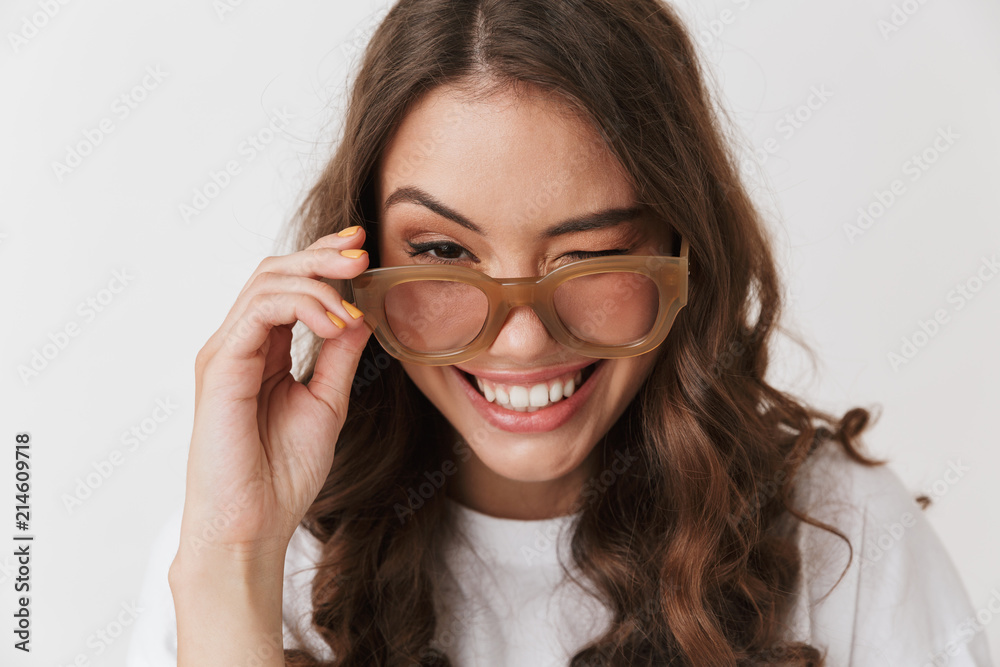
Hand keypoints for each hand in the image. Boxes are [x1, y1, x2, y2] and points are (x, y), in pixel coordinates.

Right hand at [176, 226, 371, 562]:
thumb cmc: (281, 475)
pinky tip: (334, 324)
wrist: (251, 525)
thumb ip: (339, 356)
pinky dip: (301, 307)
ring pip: (266, 283)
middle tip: (363, 254)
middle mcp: (239, 344)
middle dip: (322, 257)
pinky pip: (259, 312)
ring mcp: (226, 352)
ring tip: (353, 302)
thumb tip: (363, 315)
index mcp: (262, 351)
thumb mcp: (326, 402)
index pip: (289, 286)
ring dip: (317, 280)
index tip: (363, 248)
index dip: (324, 261)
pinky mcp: (221, 365)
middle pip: (275, 272)